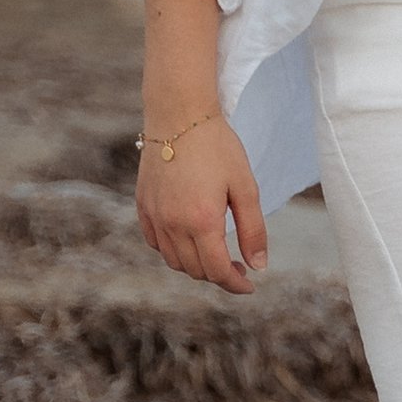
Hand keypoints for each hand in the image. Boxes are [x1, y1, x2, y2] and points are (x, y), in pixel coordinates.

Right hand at [136, 117, 268, 290]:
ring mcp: (154, 216)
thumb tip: (258, 265)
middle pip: (195, 270)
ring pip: (173, 260)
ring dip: (196, 266)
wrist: (179, 116)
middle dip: (218, 275)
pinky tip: (190, 240)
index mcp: (201, 221)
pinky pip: (156, 243)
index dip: (235, 284)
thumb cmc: (218, 148)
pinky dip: (173, 251)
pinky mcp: (143, 206)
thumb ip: (253, 230)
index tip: (249, 285)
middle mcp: (173, 224)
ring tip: (216, 253)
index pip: (216, 270)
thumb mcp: (245, 187)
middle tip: (238, 265)